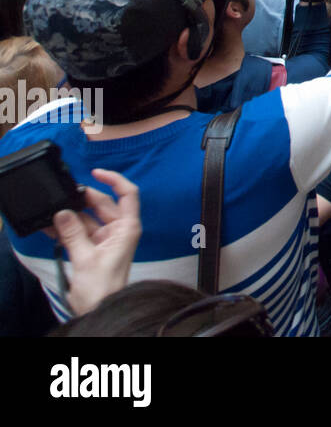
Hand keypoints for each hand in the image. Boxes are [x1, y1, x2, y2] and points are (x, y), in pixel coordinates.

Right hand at [47, 169, 141, 316]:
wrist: (99, 309)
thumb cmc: (104, 288)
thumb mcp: (86, 258)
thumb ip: (72, 233)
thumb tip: (62, 213)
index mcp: (127, 228)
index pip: (128, 195)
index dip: (115, 180)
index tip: (97, 172)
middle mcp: (119, 230)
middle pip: (103, 204)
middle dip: (83, 198)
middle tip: (64, 195)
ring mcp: (105, 239)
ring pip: (87, 218)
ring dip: (70, 216)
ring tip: (52, 213)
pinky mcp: (93, 248)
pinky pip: (79, 232)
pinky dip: (66, 229)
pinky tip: (51, 225)